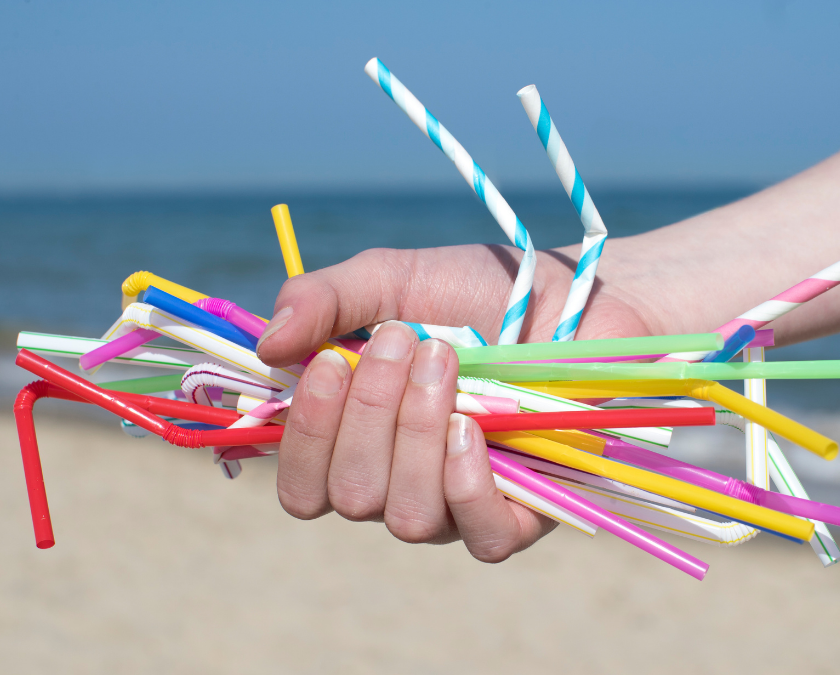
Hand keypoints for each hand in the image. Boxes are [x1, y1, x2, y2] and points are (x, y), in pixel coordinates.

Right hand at [255, 243, 656, 560]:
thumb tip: (266, 346)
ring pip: (406, 517)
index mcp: (358, 441)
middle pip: (350, 496)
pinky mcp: (522, 514)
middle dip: (370, 413)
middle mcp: (400, 483)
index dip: (305, 437)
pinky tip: (473, 428)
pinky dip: (466, 484)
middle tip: (405, 341)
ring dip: (416, 434)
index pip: (301, 486)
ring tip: (446, 362)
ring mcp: (458, 504)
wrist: (573, 295)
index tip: (329, 362)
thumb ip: (324, 300)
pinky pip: (479, 537)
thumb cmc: (477, 291)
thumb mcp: (393, 279)